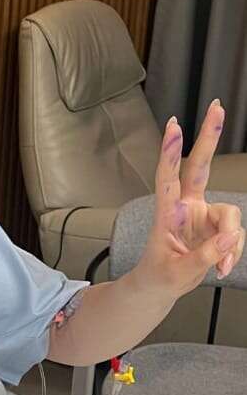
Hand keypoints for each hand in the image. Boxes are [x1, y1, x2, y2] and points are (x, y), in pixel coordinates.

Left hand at [134, 100, 244, 299]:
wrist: (160, 288)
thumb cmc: (159, 276)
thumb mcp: (177, 273)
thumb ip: (204, 255)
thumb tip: (229, 238)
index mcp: (167, 212)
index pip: (167, 177)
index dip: (171, 152)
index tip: (173, 127)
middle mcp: (187, 207)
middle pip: (200, 166)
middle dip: (209, 136)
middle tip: (216, 106)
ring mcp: (203, 215)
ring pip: (230, 215)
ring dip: (231, 243)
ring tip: (220, 266)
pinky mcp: (217, 227)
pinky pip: (235, 234)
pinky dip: (233, 252)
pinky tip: (222, 267)